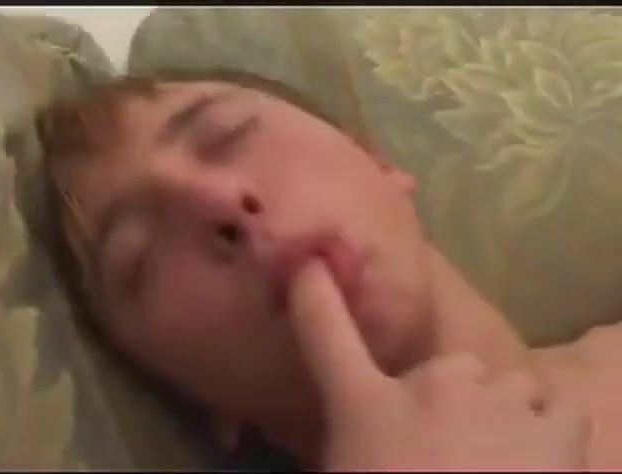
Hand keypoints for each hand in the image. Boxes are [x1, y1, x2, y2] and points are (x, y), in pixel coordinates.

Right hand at [288, 258, 590, 469]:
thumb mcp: (351, 459)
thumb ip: (358, 440)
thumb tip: (368, 431)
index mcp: (366, 405)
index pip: (325, 333)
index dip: (314, 292)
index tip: (309, 263)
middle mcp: (427, 386)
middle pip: (456, 368)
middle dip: (457, 400)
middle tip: (452, 450)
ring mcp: (492, 401)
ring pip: (509, 387)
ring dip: (504, 417)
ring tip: (497, 461)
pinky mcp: (553, 429)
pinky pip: (560, 411)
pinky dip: (551, 436)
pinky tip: (536, 466)